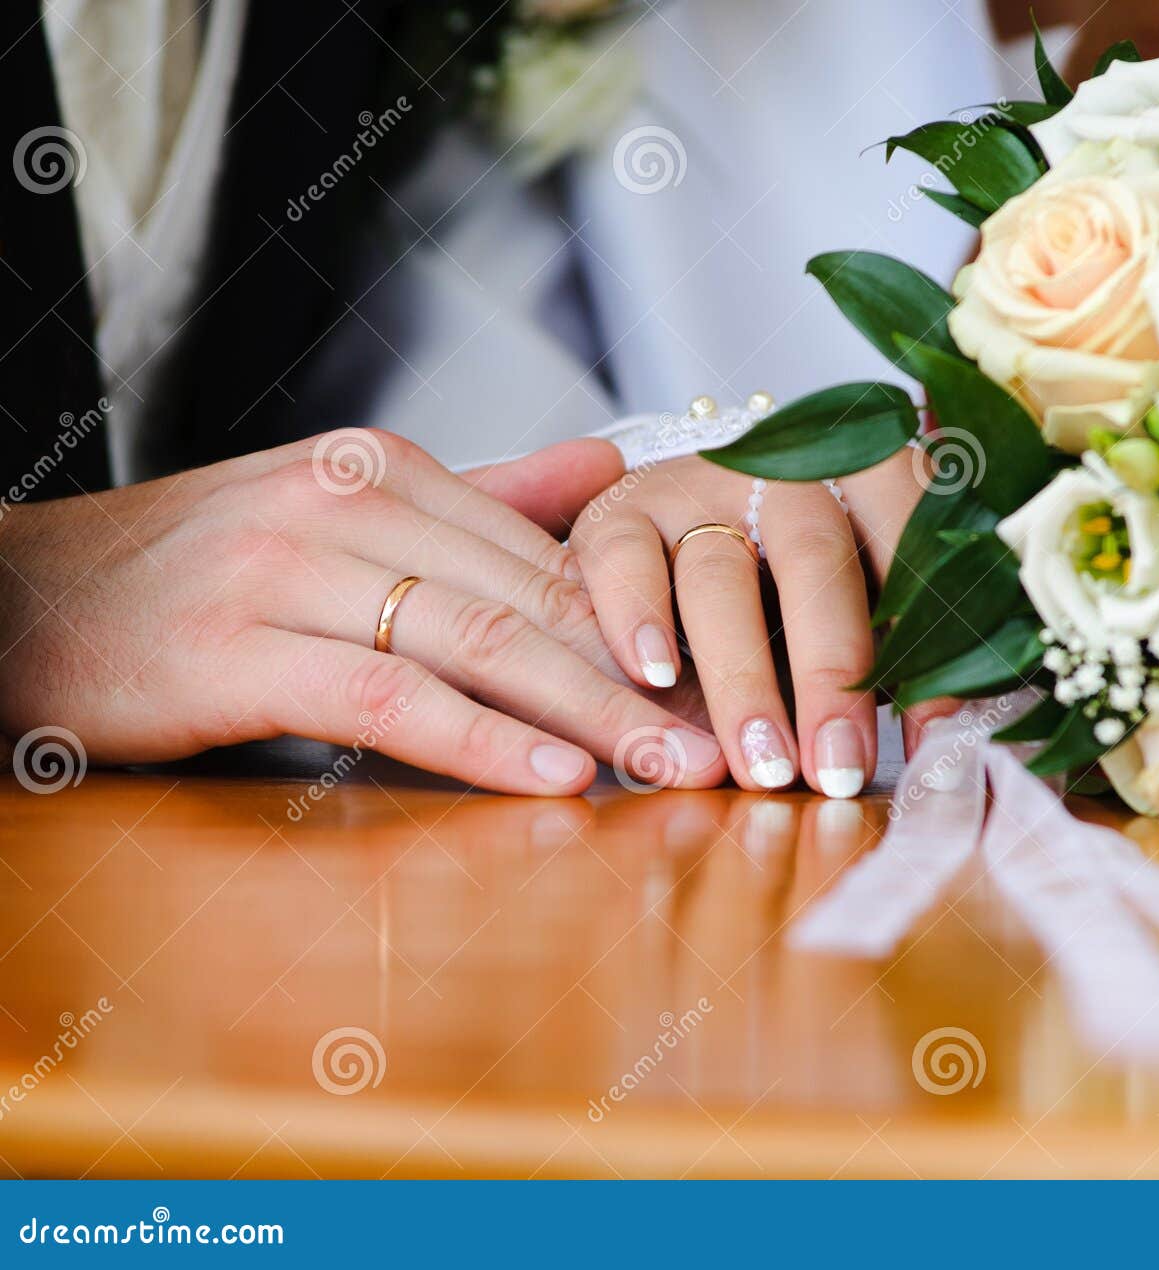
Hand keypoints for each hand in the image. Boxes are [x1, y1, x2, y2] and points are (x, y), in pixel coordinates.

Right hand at [0, 430, 727, 794]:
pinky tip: (554, 774)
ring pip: (476, 641)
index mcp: (384, 466)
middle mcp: (346, 498)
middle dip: (643, 677)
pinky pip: (386, 697)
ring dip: (589, 713)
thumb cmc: (197, 571)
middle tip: (732, 739)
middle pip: (531, 596)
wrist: (22, 597)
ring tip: (674, 767)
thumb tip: (610, 468)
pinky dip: (481, 738)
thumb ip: (480, 498)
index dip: (646, 624)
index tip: (725, 682)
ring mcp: (287, 568)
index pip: (549, 553)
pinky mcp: (234, 648)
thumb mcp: (341, 514)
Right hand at [570, 449, 955, 795]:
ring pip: (717, 576)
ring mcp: (696, 484)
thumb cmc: (807, 586)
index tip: (934, 741)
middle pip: (812, 560)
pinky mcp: (621, 509)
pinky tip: (656, 678)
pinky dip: (636, 618)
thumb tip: (942, 745)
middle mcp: (782, 469)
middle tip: (839, 771)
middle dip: (829, 674)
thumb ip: (904, 656)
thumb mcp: (867, 602)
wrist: (692, 522)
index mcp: (868, 472)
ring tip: (761, 765)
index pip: (912, 546)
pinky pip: (623, 559)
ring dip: (741, 681)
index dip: (925, 644)